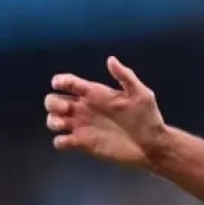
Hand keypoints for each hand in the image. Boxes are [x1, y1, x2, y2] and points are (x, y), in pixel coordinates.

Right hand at [44, 56, 168, 167]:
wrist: (151, 145)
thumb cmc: (148, 117)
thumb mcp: (141, 94)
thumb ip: (126, 77)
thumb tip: (111, 59)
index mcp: (96, 94)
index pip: (70, 83)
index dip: (61, 81)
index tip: (61, 84)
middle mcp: (86, 108)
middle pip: (54, 101)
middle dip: (53, 102)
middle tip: (66, 109)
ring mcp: (82, 126)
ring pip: (53, 120)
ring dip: (53, 120)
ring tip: (64, 124)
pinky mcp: (82, 144)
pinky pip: (60, 142)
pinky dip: (60, 141)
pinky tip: (72, 140)